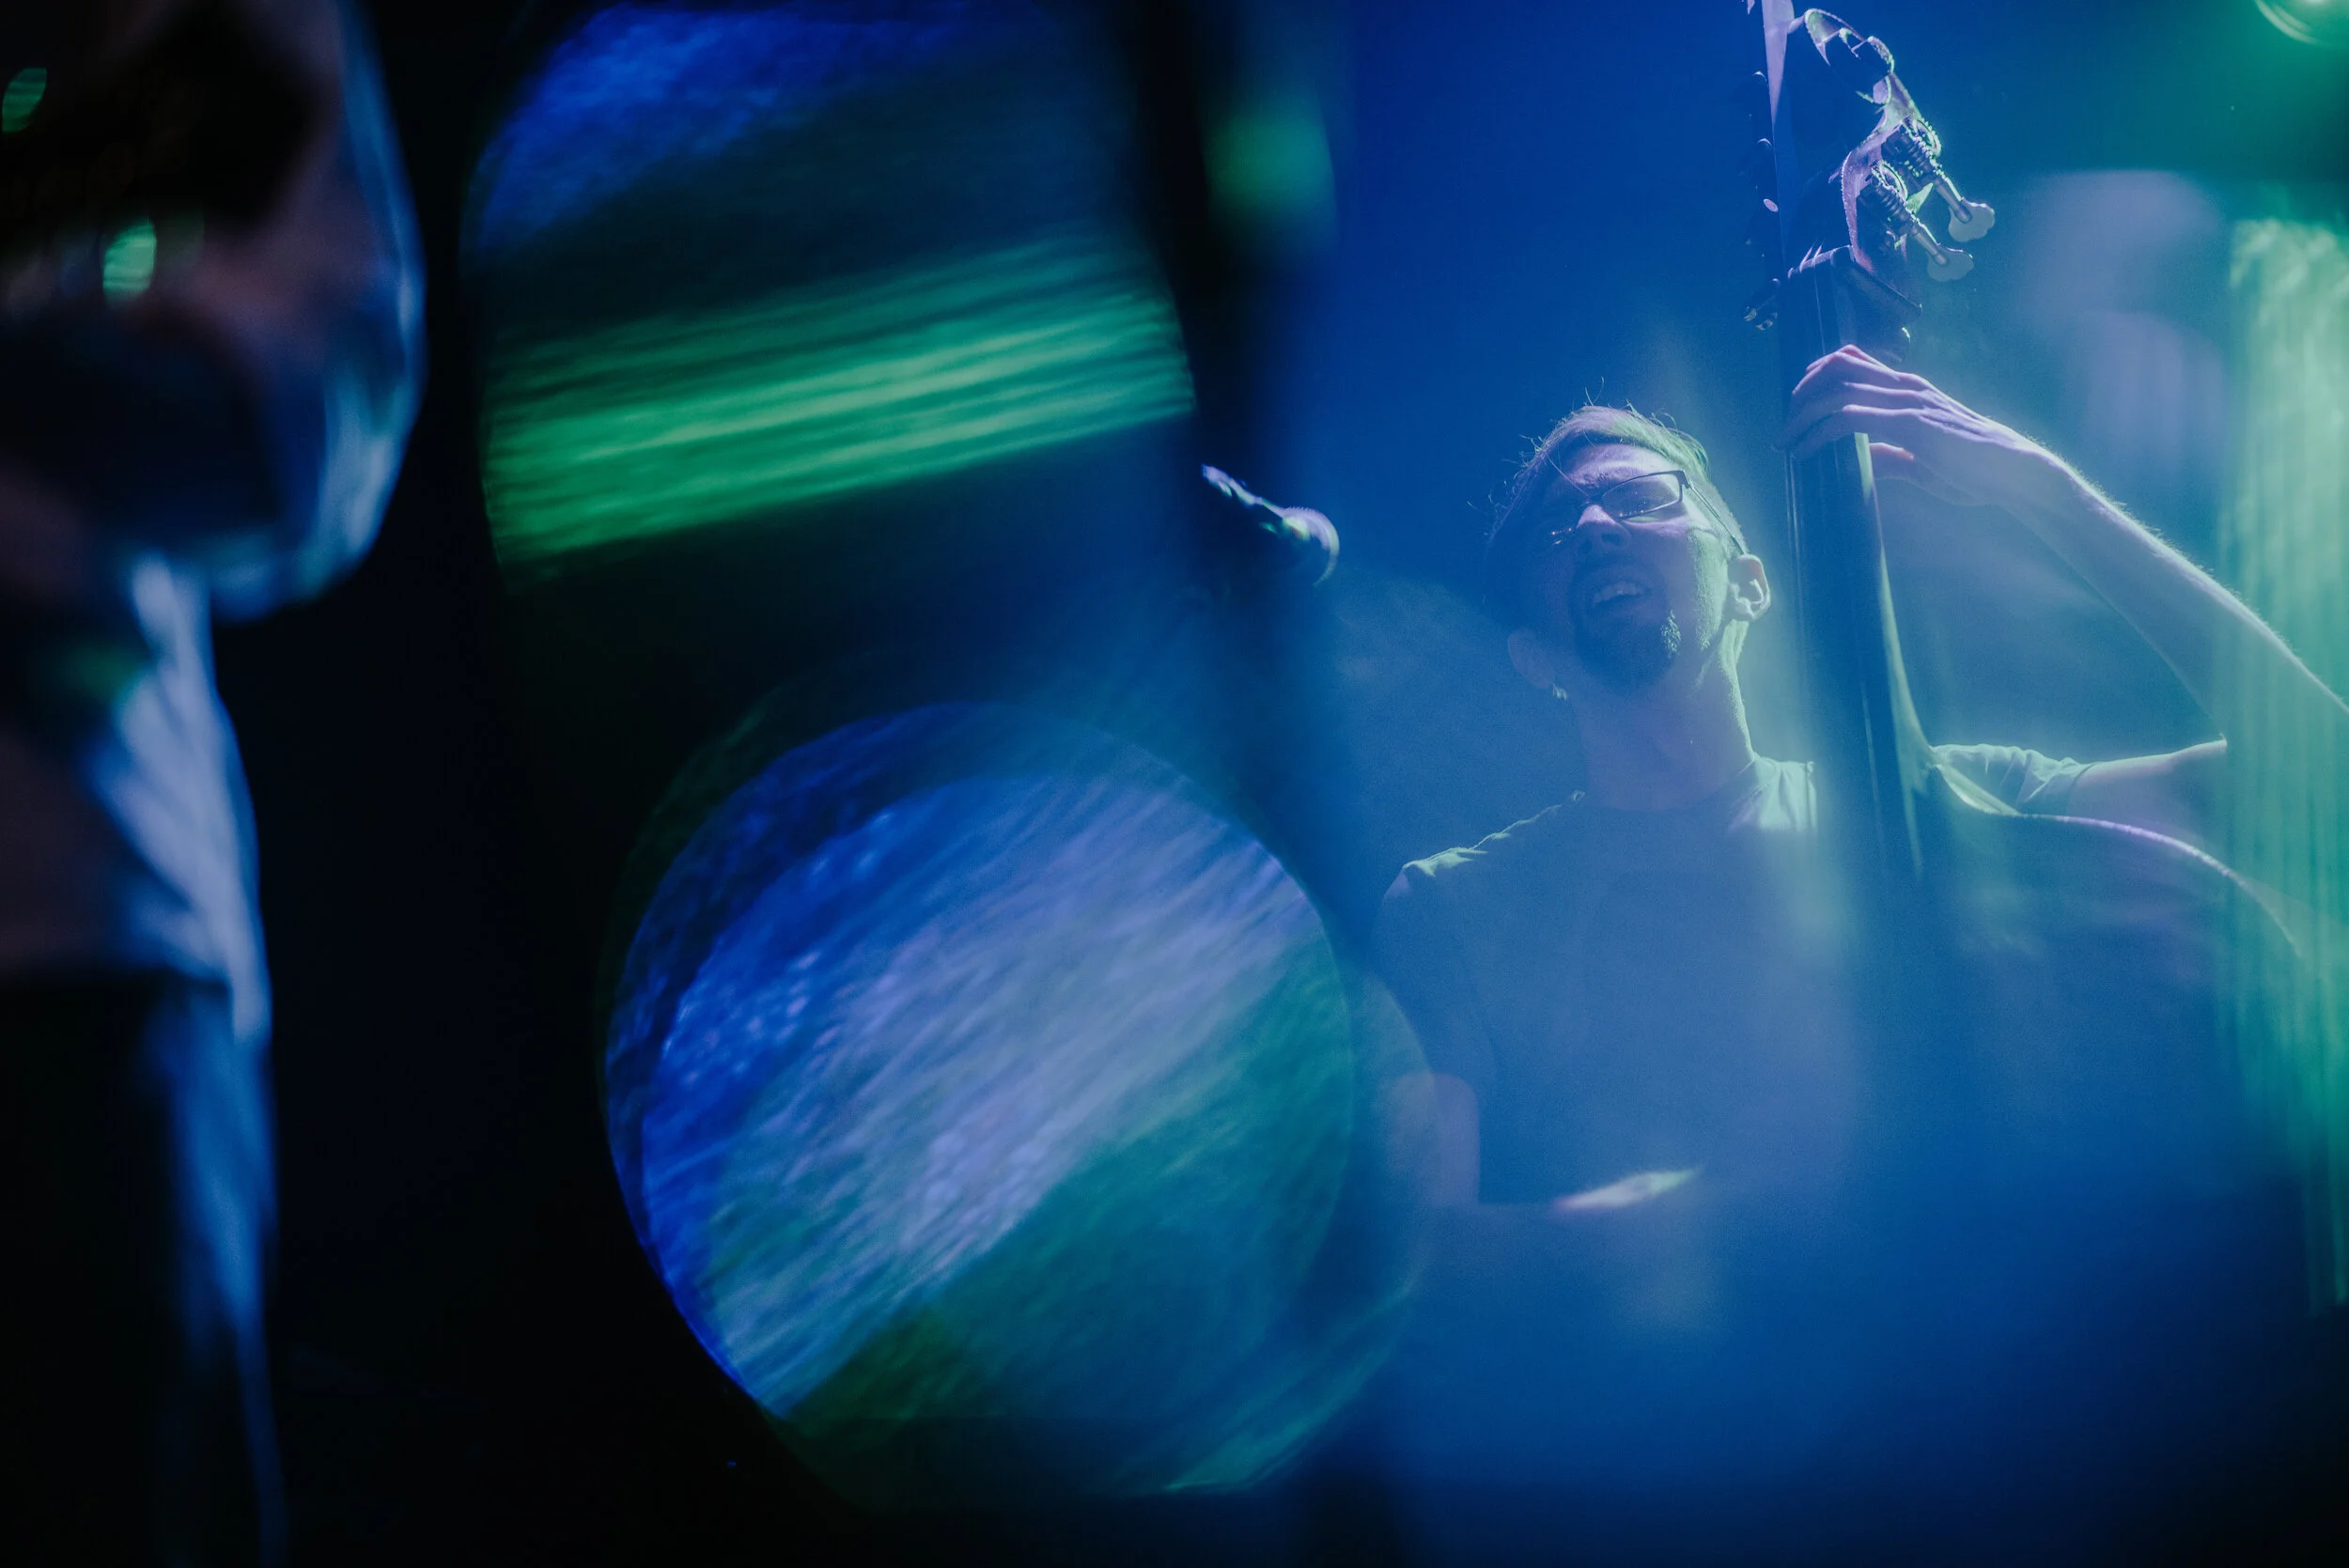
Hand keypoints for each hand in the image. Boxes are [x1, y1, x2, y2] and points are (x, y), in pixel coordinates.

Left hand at [1782, 346, 2068, 513]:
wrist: (2012, 473)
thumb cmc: (1974, 470)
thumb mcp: (1924, 461)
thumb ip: (1894, 455)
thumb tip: (1869, 461)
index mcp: (1909, 389)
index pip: (1854, 361)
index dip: (1817, 374)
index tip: (1796, 403)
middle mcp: (1906, 386)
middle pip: (1838, 367)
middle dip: (1801, 393)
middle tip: (1783, 425)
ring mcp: (1907, 401)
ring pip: (1838, 390)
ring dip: (1801, 414)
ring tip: (1784, 442)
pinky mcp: (1909, 423)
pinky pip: (1850, 418)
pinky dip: (1818, 433)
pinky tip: (1803, 452)